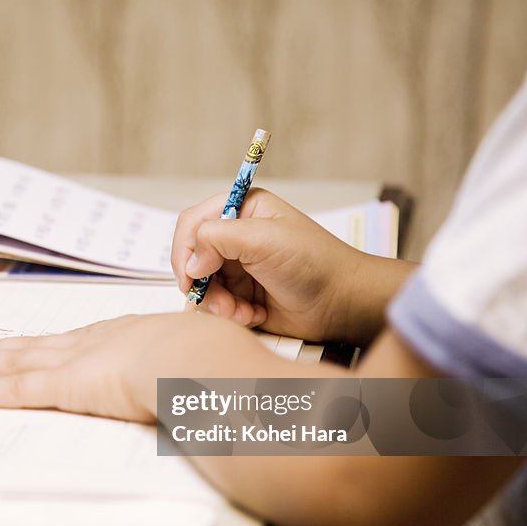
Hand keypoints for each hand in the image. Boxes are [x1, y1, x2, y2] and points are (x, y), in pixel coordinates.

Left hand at [0, 312, 283, 421]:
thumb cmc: (219, 363)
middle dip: (7, 349)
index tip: (39, 345)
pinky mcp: (69, 384)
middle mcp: (102, 340)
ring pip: (21, 360)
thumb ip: (210, 377)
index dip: (57, 344)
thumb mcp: (217, 362)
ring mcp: (83, 359)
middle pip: (43, 344)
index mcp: (138, 334)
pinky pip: (19, 389)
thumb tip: (229, 393)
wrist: (205, 362)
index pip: (85, 340)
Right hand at [173, 189, 405, 343]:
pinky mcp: (241, 294)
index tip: (192, 276)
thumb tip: (191, 265)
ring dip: (218, 304)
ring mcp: (237, 267)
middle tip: (222, 302)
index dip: (185, 249)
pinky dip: (230, 314)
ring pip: (201, 286)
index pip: (193, 223)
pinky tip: (254, 316)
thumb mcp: (264, 239)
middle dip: (203, 284)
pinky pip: (217, 306)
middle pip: (192, 258)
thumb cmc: (313, 263)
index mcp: (242, 209)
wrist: (341, 303)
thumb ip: (217, 238)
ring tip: (242, 312)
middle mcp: (236, 236)